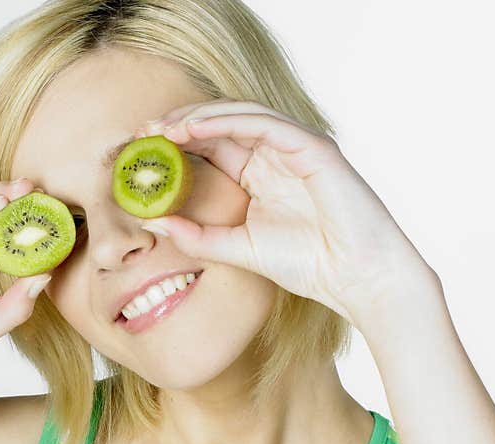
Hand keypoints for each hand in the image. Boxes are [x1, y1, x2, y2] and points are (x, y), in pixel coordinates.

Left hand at [134, 99, 439, 333]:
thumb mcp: (237, 251)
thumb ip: (197, 237)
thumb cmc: (309, 265)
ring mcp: (293, 147)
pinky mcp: (311, 146)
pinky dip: (227, 121)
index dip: (174, 144)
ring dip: (197, 117)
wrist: (356, 277)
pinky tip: (194, 129)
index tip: (139, 150)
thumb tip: (151, 223)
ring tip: (162, 128)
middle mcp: (273, 155)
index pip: (209, 147)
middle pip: (219, 124)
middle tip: (142, 131)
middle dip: (178, 123)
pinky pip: (263, 123)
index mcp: (257, 175)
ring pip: (238, 116)